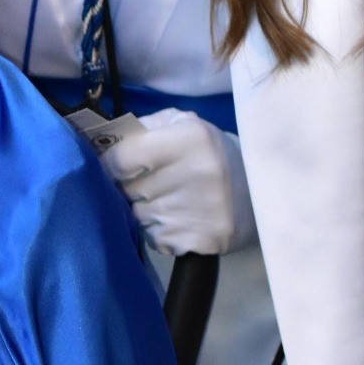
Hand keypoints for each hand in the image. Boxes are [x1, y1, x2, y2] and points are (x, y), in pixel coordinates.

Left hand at [98, 109, 257, 256]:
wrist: (262, 191)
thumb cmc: (212, 152)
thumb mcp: (185, 125)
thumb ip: (145, 127)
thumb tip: (102, 143)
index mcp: (189, 138)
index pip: (121, 158)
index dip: (109, 164)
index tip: (111, 167)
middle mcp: (195, 173)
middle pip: (126, 189)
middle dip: (127, 187)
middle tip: (147, 183)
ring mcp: (199, 210)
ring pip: (138, 215)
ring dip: (143, 210)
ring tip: (168, 200)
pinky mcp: (201, 239)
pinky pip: (155, 238)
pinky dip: (159, 231)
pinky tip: (179, 219)